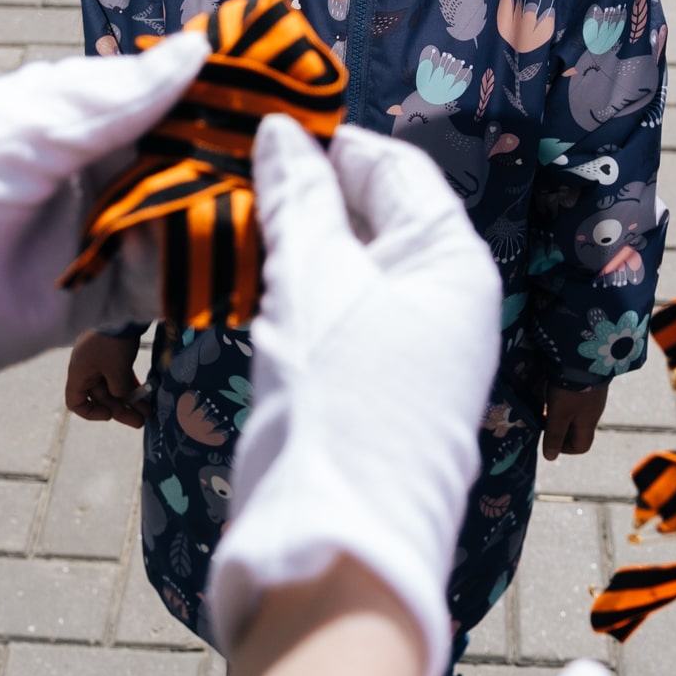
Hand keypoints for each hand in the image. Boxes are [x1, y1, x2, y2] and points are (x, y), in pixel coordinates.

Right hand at [67, 328, 150, 426]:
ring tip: (149, 413)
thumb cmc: (112, 343)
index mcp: (79, 374)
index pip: (75, 402)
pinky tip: (147, 397)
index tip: (109, 415)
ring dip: (130, 401)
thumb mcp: (116, 371)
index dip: (91, 413)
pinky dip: (132, 387)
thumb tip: (123, 398)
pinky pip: (121, 377)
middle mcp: (87, 369)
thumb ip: (118, 390)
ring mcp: (101, 362)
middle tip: (141, 422)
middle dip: (121, 410)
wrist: (124, 311)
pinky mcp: (115, 355)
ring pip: (114, 388)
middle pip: (101, 398)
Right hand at [208, 120, 503, 675]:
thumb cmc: (341, 406)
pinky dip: (288, 288)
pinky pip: (330, 313)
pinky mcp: (367, 392)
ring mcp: (406, 351)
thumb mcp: (314, 280)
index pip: (395, 167)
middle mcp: (443, 302)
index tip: (257, 120)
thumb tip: (280, 131)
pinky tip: (239, 279)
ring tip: (221, 210)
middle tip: (225, 160)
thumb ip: (299, 199)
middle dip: (303, 187)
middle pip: (371, 216)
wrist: (333, 555)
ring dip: (288, 237)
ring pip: (344, 267)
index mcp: (453, 264)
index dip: (328, 138)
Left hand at [542, 383, 607, 460]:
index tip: (549, 437)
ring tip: (546, 403)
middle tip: (544, 419)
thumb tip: (550, 457)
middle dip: (559, 428)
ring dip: (560, 412)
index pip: (581, 446)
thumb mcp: (559, 414)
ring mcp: (593, 394)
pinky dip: (564, 397)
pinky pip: (576, 396)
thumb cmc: (571, 389)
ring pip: (575, 411)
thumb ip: (554, 435)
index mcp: (589, 422)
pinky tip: (553, 387)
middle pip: (577, 429)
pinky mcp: (589, 380)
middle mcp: (593, 410)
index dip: (565, 448)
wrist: (584, 355)